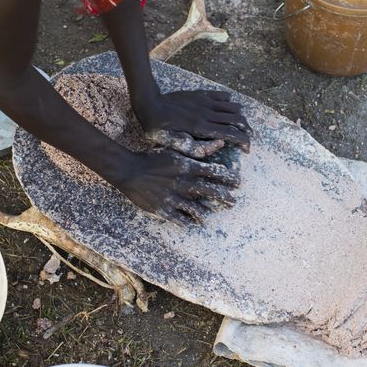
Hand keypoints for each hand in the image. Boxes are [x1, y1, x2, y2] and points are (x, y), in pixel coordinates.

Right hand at [111, 149, 239, 225]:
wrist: (129, 170)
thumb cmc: (152, 157)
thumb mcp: (174, 149)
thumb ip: (197, 149)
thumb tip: (220, 143)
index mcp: (187, 167)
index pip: (215, 173)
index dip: (228, 179)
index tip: (237, 183)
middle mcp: (184, 183)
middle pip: (211, 192)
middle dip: (225, 198)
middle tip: (232, 202)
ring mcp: (174, 198)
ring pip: (197, 210)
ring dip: (206, 213)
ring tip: (210, 215)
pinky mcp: (163, 209)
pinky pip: (180, 220)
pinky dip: (188, 222)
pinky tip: (193, 223)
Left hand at [135, 90, 252, 157]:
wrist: (149, 104)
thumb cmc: (159, 128)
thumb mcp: (174, 144)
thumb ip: (197, 148)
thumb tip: (220, 144)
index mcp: (202, 128)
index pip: (232, 134)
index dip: (244, 141)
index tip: (247, 148)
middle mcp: (207, 114)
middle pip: (238, 120)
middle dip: (247, 130)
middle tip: (246, 138)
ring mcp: (205, 102)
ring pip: (234, 107)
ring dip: (240, 117)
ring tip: (238, 125)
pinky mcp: (201, 94)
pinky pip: (223, 95)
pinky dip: (230, 103)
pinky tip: (227, 109)